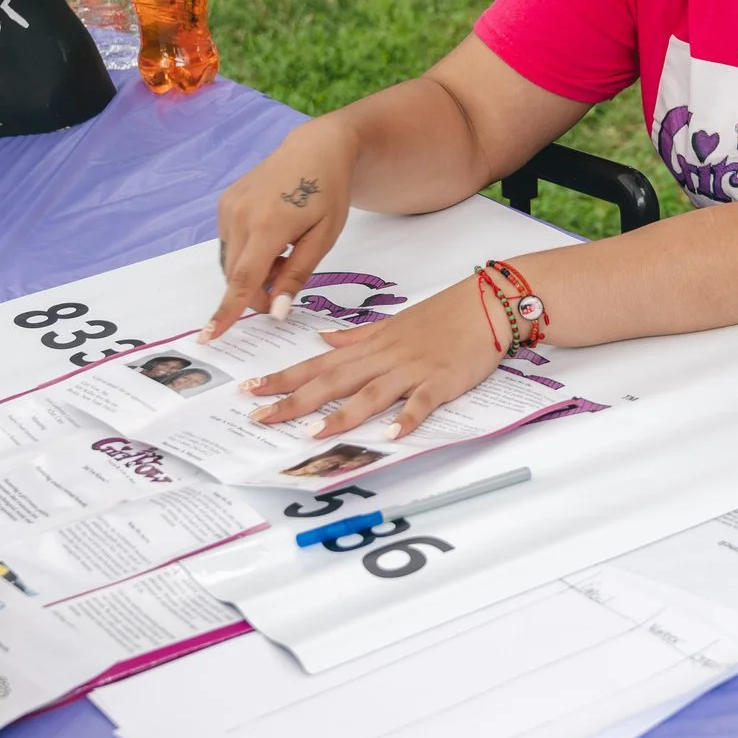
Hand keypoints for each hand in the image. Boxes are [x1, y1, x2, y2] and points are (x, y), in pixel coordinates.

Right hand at [206, 118, 358, 339]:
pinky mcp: (225, 202)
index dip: (227, 312)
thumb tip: (275, 312)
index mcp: (268, 225)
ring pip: (231, 261)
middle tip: (285, 288)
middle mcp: (240, 215)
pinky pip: (230, 243)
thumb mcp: (323, 238)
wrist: (315, 149)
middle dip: (256, 293)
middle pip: (236, 275)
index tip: (209, 336)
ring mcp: (228, 206)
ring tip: (284, 255)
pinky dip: (248, 253)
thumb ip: (297, 275)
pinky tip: (272, 240)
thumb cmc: (328, 193)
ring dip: (253, 271)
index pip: (243, 280)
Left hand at [242, 276, 505, 439]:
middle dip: (294, 400)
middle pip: (332, 381)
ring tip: (311, 433)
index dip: (283, 378)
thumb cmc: (441, 316)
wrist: (486, 302)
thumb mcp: (391, 323)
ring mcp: (412, 370)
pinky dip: (406, 418)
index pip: (317, 364)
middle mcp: (384, 358)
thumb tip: (324, 340)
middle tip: (258, 417)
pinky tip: (391, 435)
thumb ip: (356, 337)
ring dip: (341, 414)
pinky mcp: (441, 381)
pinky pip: (421, 402)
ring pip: (370, 393)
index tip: (250, 390)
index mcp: (370, 346)